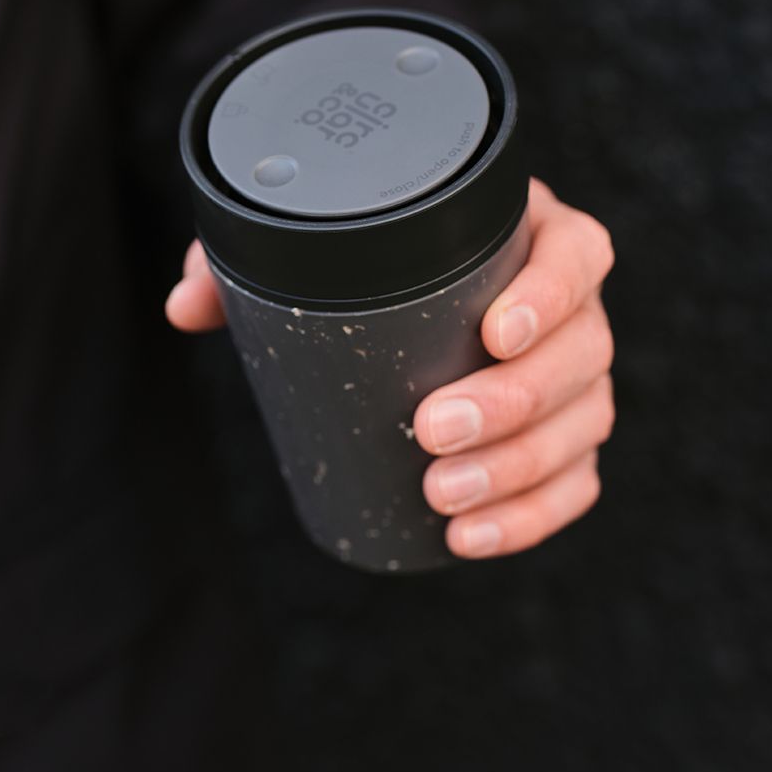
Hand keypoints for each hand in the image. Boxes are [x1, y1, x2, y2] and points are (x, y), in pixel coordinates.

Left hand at [166, 177, 615, 559]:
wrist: (395, 296)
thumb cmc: (362, 262)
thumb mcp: (306, 245)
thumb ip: (243, 260)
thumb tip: (185, 307)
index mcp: (525, 233)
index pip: (576, 253)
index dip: (551, 293)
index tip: (492, 334)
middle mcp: (563, 303)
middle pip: (584, 349)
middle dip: (516, 401)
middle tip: (434, 430)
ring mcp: (571, 372)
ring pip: (586, 420)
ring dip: (522, 469)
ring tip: (445, 497)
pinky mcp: (562, 433)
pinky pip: (576, 477)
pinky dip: (535, 514)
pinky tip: (472, 537)